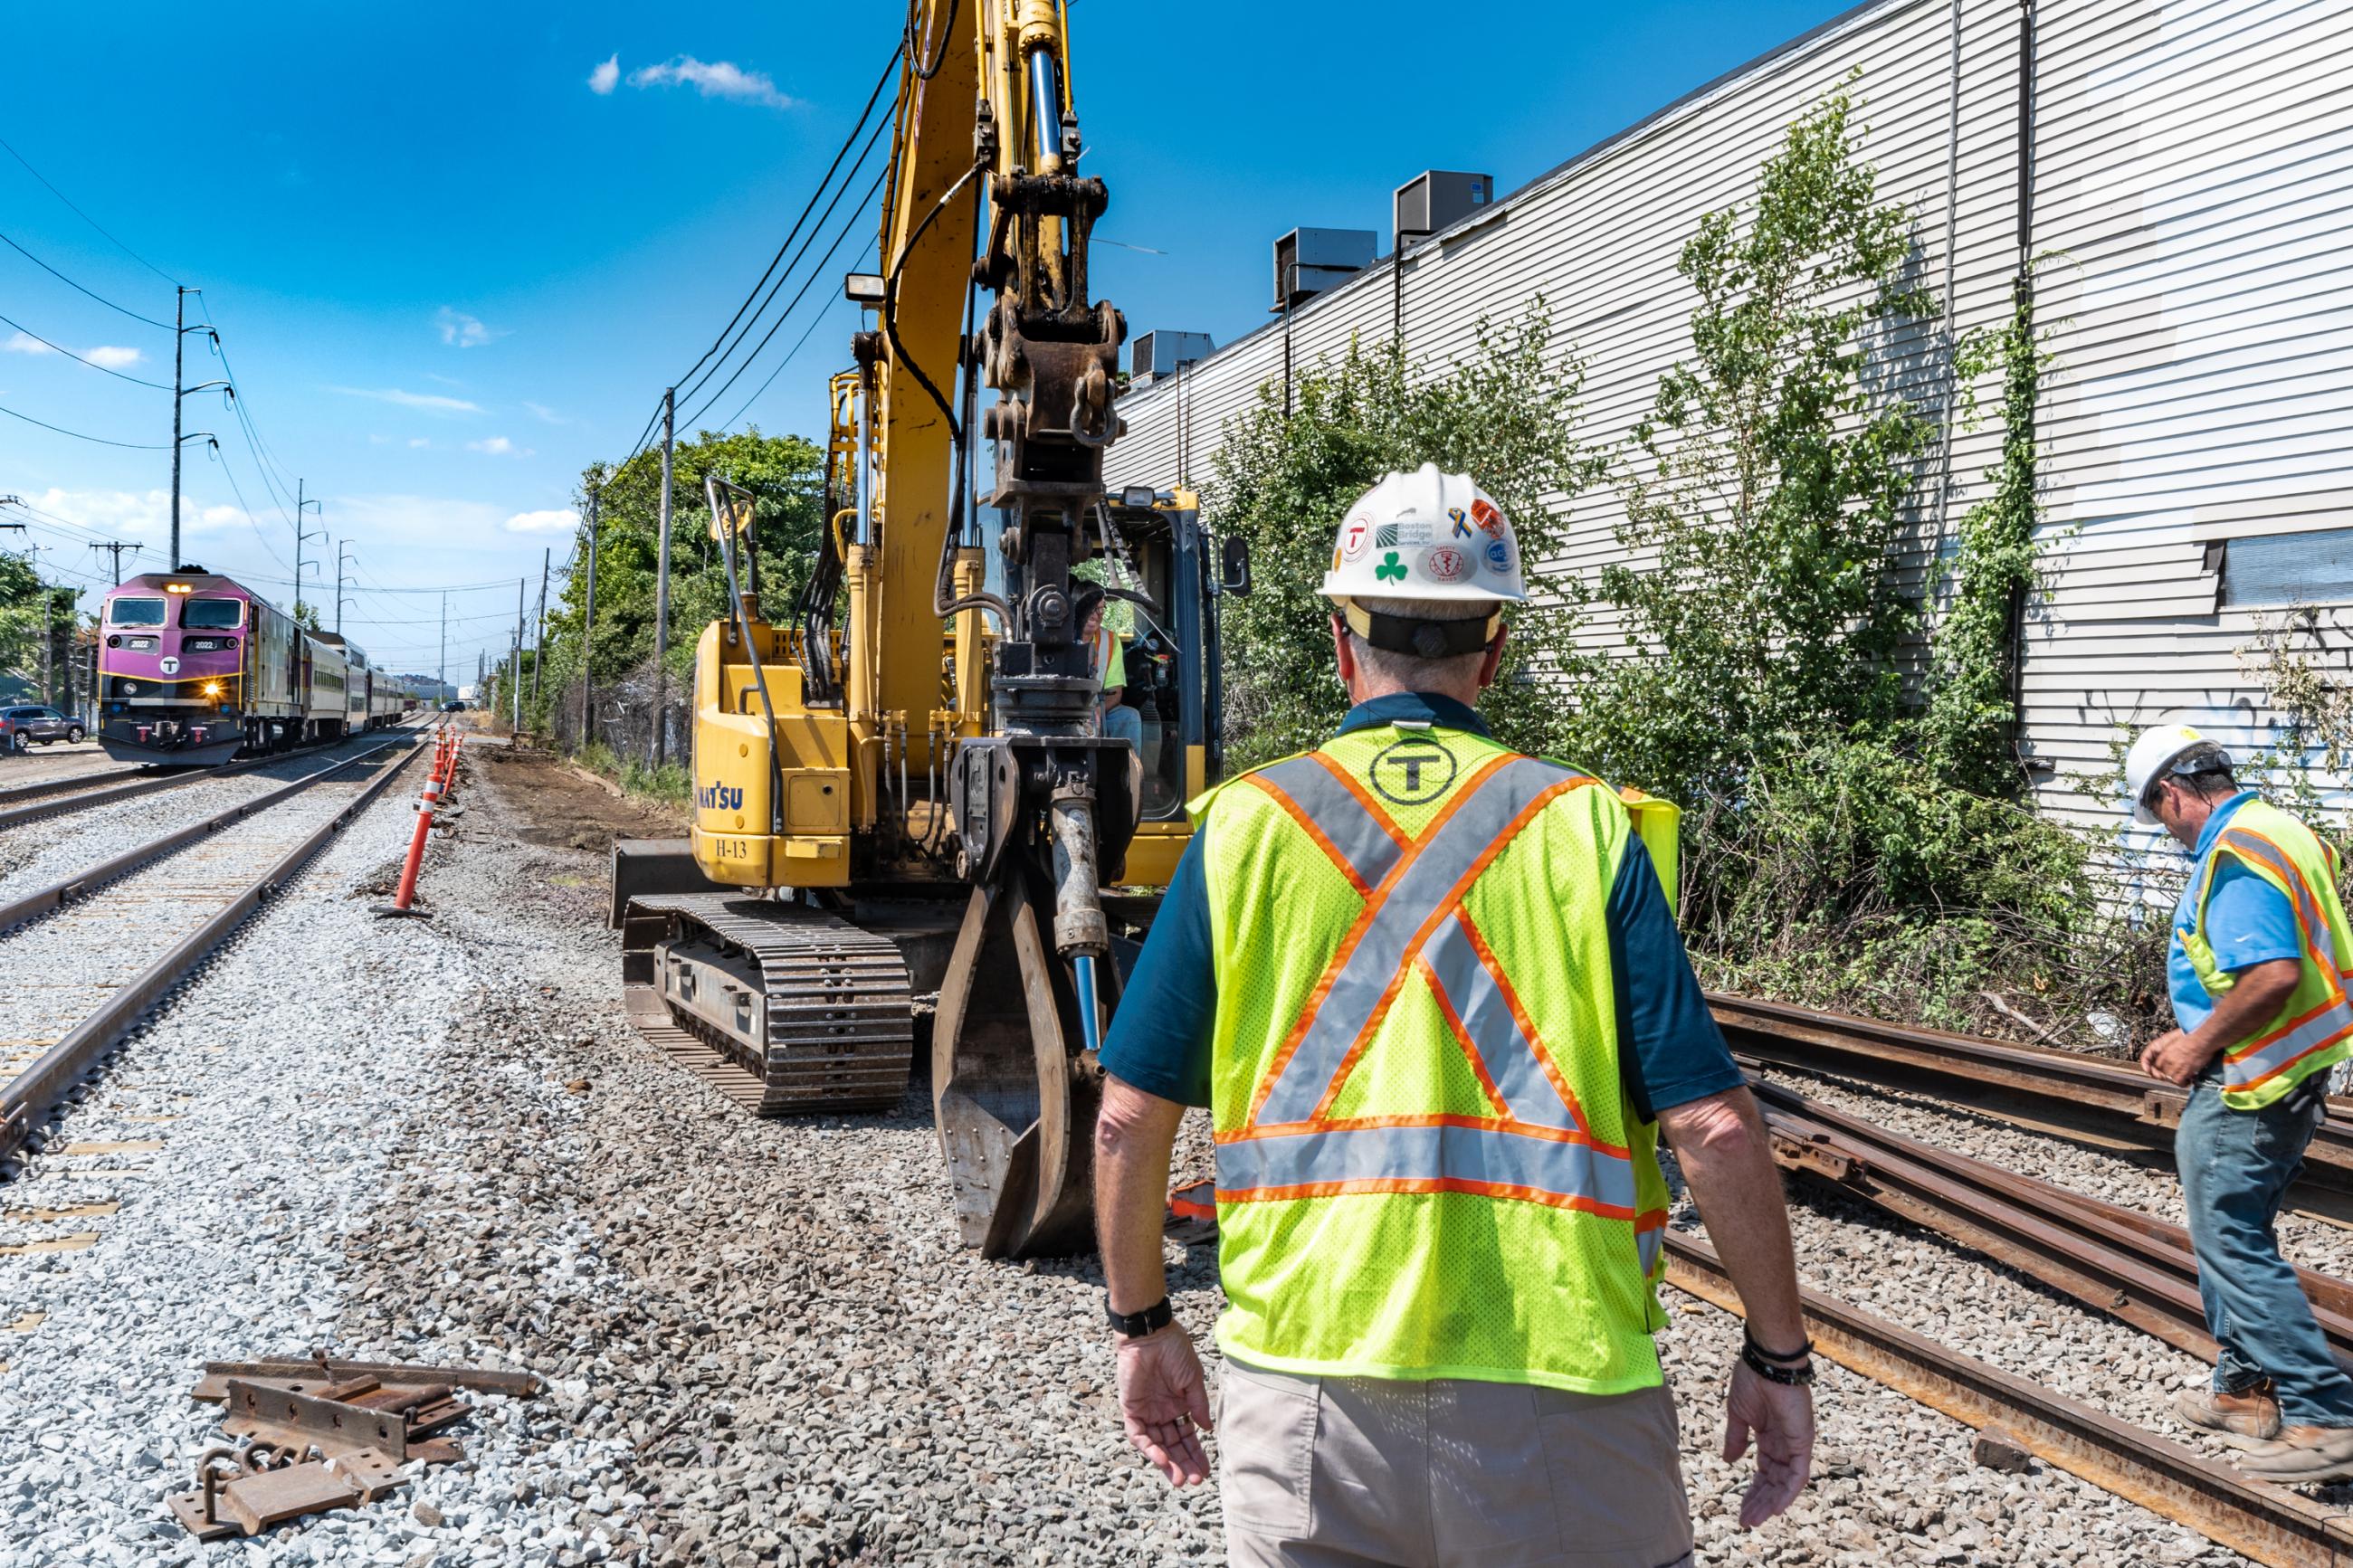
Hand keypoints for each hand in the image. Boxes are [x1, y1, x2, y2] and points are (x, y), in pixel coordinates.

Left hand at [1114, 1324, 1212, 1486]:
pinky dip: (1149, 1448)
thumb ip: (1198, 1405)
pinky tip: (1161, 1459)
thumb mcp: (1193, 1379)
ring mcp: (1146, 1412)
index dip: (1195, 1454)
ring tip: (1178, 1478)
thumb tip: (1207, 1429)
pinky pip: (1138, 1434)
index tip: (1205, 1471)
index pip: (1187, 1436)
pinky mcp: (1131, 1409)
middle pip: (1172, 1446)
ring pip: (1156, 1445)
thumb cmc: (1174, 1350)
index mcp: (1178, 1406)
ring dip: (1167, 1462)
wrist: (1151, 1334)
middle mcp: (1162, 1413)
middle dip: (1183, 1464)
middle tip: (1194, 1481)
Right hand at [1723, 1359, 1813, 1527]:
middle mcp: (1785, 1444)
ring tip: (1754, 1519)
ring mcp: (1796, 1444)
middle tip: (1745, 1521)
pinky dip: (1788, 1493)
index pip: (1764, 1471)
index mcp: (1770, 1436)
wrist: (1766, 1361)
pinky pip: (1798, 1474)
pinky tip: (1775, 1508)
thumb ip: (1736, 1439)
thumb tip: (1729, 1461)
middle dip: (1759, 1502)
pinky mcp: (1803, 1442)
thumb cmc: (1752, 1379)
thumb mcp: (1738, 1414)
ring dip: (1770, 1503)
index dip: (1752, 1490)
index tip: (1739, 1508)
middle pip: (1774, 1481)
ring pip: (1786, 1483)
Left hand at [2140, 1029, 2212, 1085]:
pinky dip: (2184, 1083)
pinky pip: (2179, 1082)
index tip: (2170, 1071)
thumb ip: (2173, 1051)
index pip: (2157, 1066)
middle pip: (2163, 1073)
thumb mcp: (2177, 1044)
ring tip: (2184, 1079)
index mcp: (2164, 1053)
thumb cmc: (2192, 1040)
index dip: (2163, 1069)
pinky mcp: (2183, 1072)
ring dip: (2177, 1080)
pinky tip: (2188, 1081)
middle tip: (2178, 1076)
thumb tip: (2177, 1056)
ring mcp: (2175, 1067)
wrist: (2200, 1041)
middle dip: (2169, 1076)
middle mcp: (2167, 1061)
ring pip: (2170, 1079)